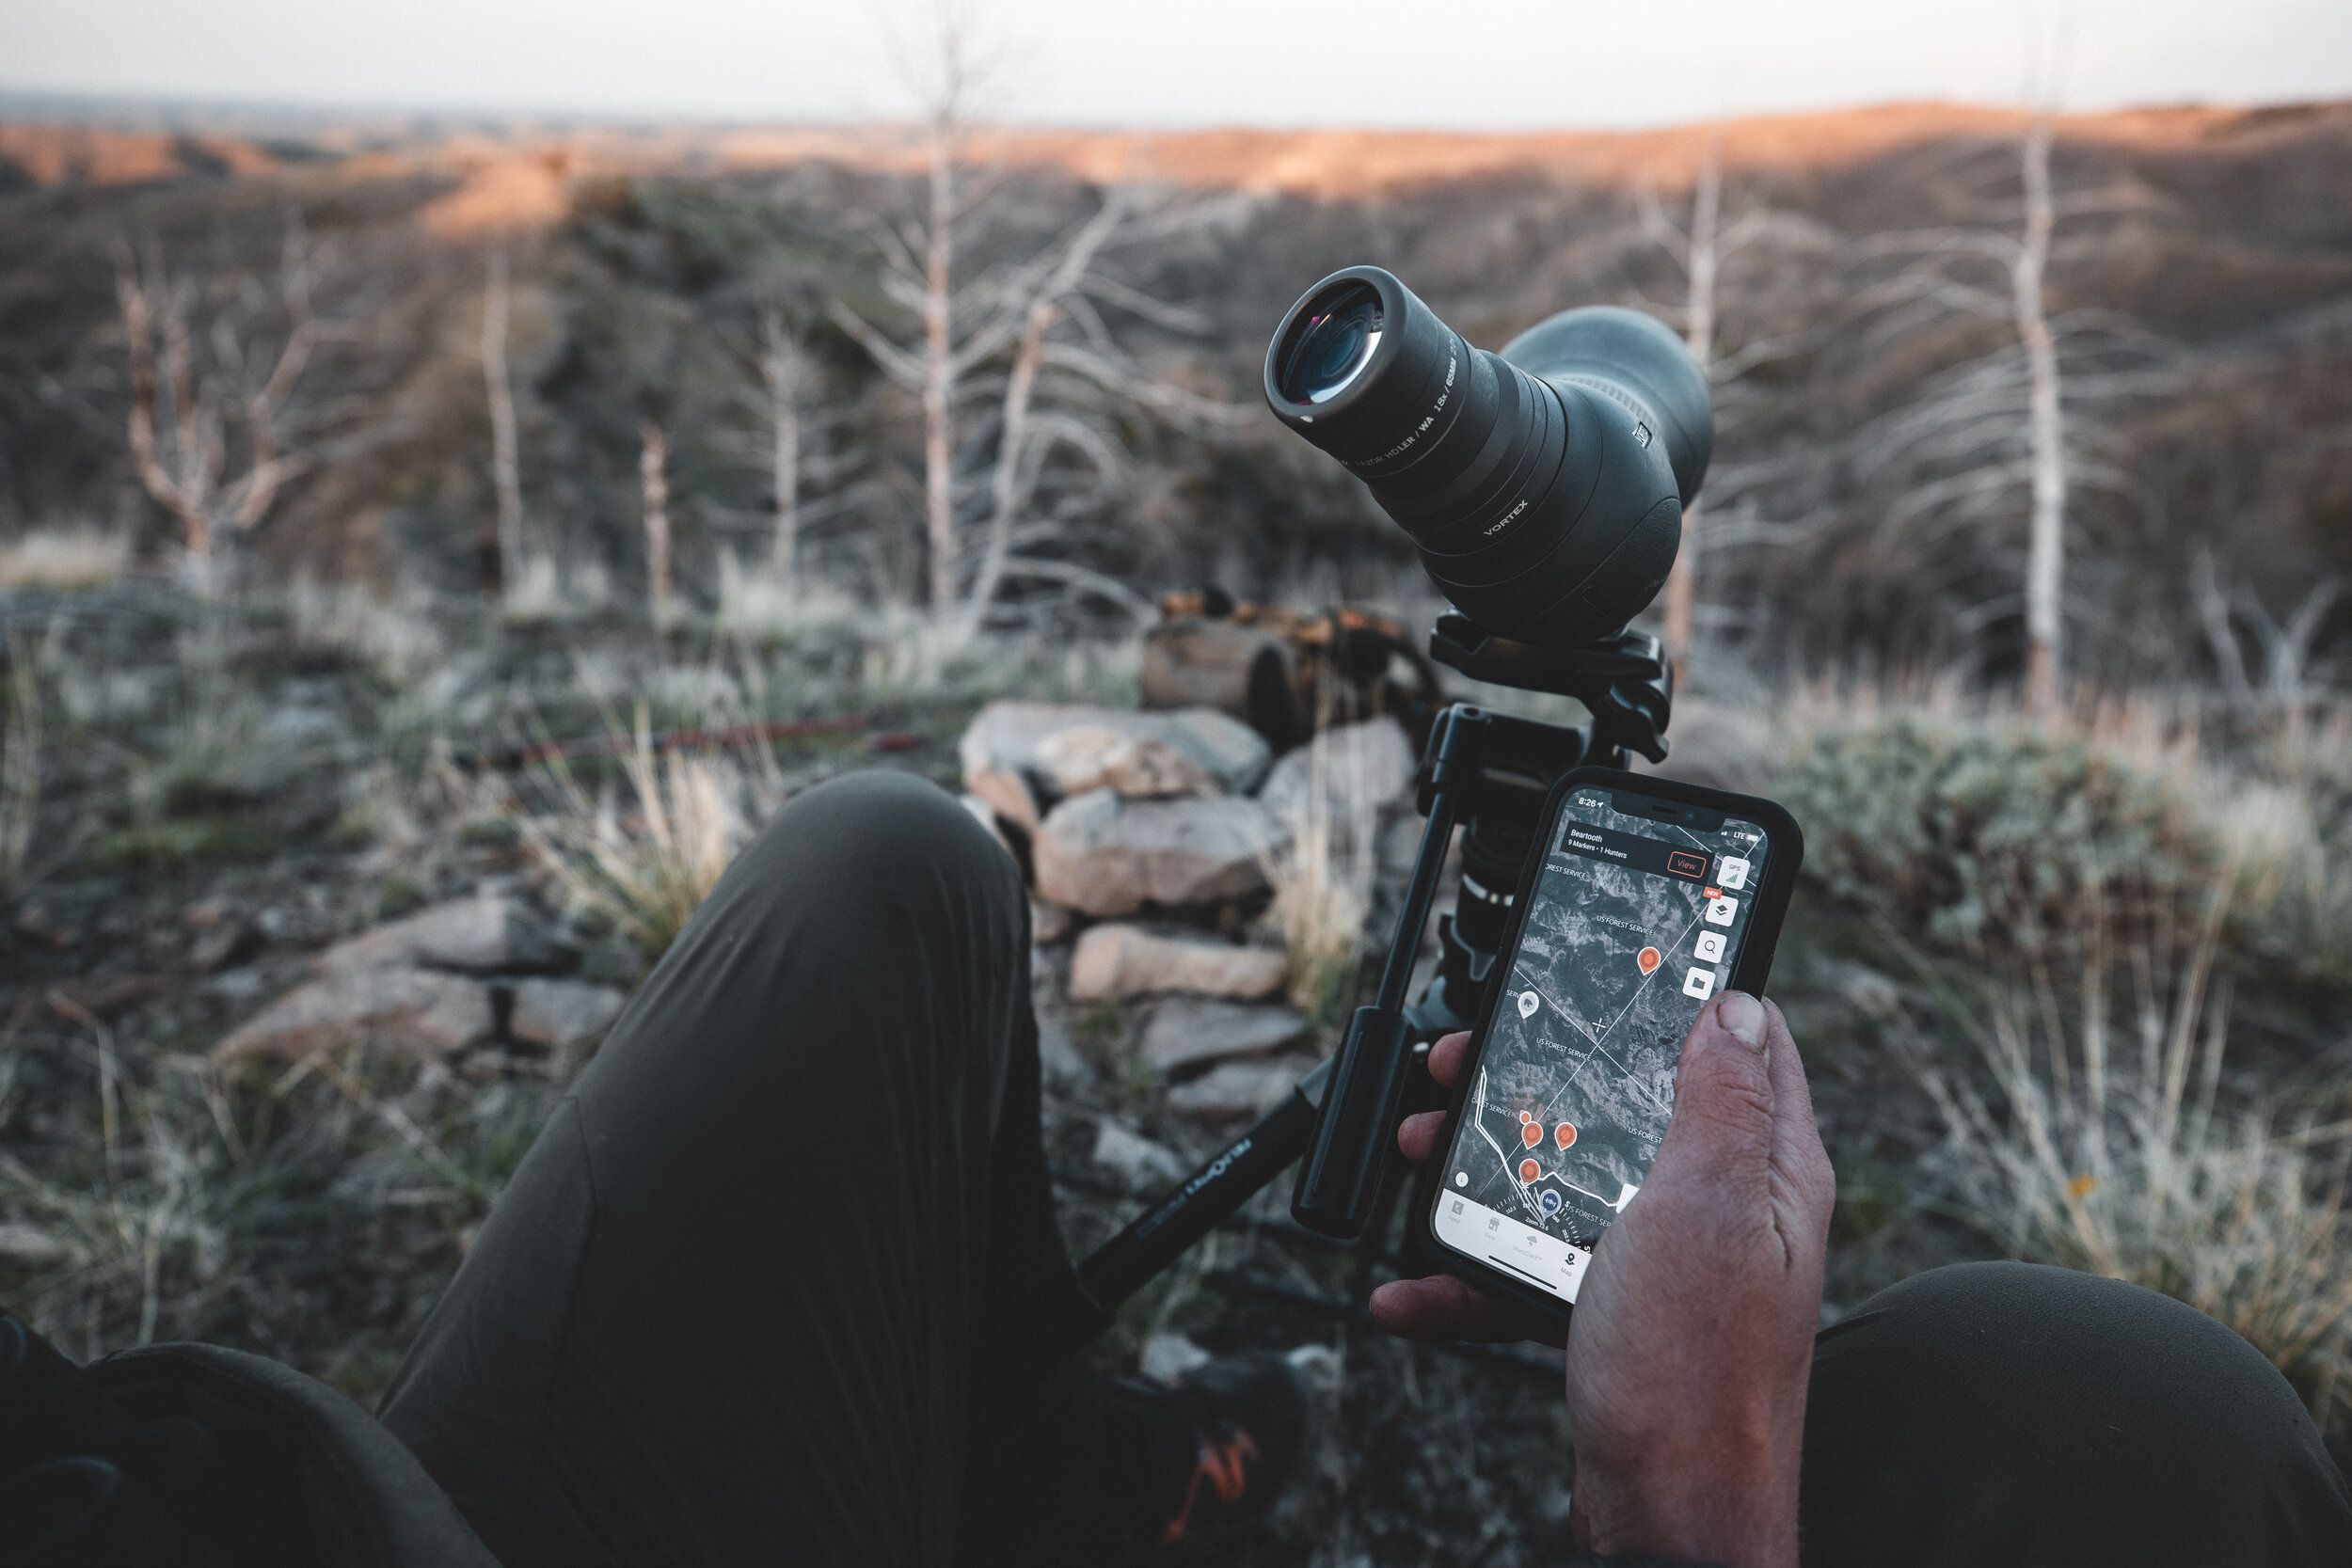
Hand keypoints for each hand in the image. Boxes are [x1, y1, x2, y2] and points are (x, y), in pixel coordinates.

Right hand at [1371, 993, 1834, 1567]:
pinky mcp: (1612, 1315)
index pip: (1743, 1043)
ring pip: (1565, 1178)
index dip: (1682, 991)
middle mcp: (1722, 1208)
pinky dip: (1467, 1272)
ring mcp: (1664, 1264)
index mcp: (1764, 1168)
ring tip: (1421, 1151)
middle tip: (1465, 1063)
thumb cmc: (1698, 1375)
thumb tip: (1739, 1004)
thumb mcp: (1708, 1210)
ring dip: (1484, 1163)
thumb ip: (1720, 1105)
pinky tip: (1413, 1284)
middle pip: (1626, 1104)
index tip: (1609, 960)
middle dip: (1538, 1078)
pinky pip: (1529, 1270)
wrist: (1668, 1522)